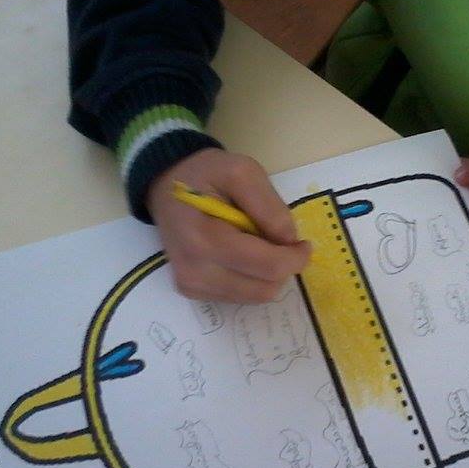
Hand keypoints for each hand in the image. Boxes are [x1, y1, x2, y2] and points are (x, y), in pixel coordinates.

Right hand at [147, 149, 310, 302]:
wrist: (165, 186)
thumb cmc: (205, 175)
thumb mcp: (242, 171)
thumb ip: (269, 205)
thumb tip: (289, 241)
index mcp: (205, 239)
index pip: (268, 266)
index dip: (295, 258)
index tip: (303, 243)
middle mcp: (195, 272)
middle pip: (265, 288)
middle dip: (282, 266)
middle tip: (279, 241)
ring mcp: (191, 286)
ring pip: (255, 296)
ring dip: (267, 274)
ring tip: (256, 243)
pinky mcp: (192, 292)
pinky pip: (240, 296)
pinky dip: (251, 278)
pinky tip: (241, 254)